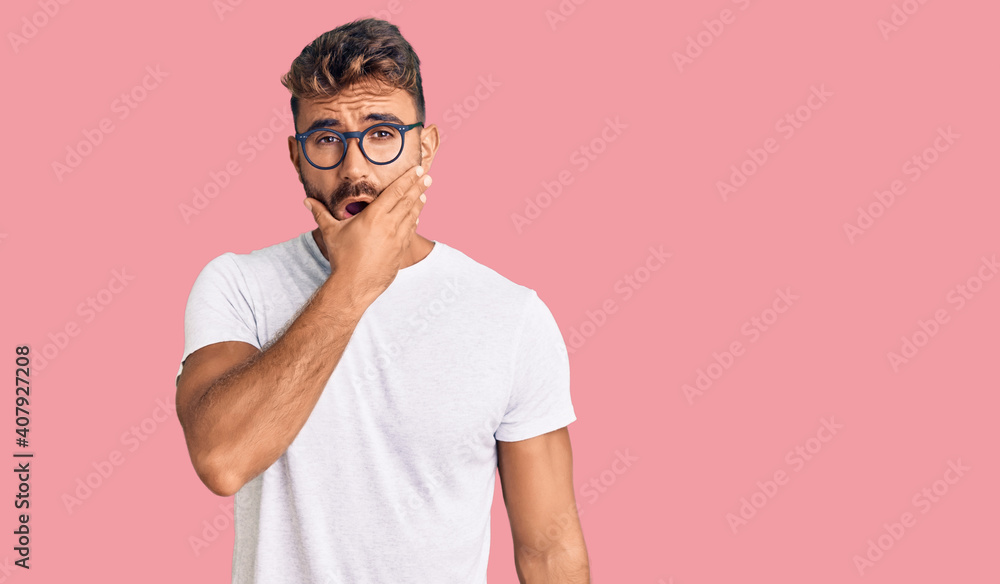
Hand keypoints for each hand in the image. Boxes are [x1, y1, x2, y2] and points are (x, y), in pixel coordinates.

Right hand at [304, 164, 430, 299]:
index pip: (395, 192)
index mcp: (374, 216)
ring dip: (419, 203)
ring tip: (424, 194)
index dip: (408, 179)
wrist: (354, 285)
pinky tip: (417, 217)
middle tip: (428, 177)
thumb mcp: (330, 232)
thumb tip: (306, 201)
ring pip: (412, 216)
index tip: (418, 170)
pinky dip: (415, 221)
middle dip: (419, 187)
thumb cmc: (341, 257)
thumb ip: (320, 213)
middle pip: (408, 201)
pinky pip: (411, 232)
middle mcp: (389, 225)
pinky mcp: (401, 251)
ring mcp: (398, 239)